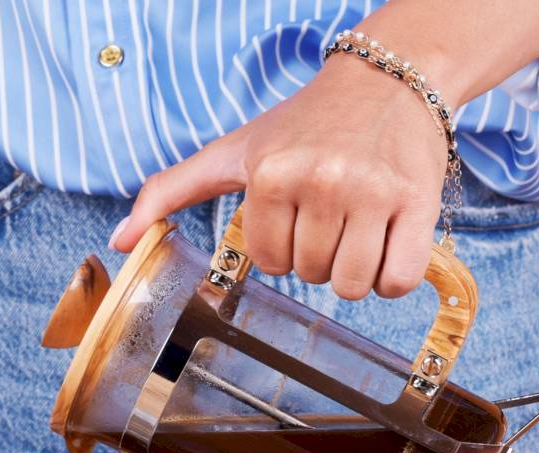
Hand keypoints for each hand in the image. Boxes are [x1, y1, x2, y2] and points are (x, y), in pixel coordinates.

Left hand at [112, 56, 446, 299]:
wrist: (386, 80)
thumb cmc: (307, 124)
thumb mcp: (235, 151)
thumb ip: (173, 191)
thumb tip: (122, 242)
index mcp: (271, 174)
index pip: (270, 262)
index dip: (284, 246)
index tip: (298, 213)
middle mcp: (321, 182)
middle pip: (312, 275)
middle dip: (320, 255)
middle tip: (333, 214)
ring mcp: (373, 194)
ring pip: (353, 286)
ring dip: (355, 270)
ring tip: (360, 228)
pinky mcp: (416, 203)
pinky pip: (399, 281)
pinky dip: (394, 276)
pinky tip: (389, 243)